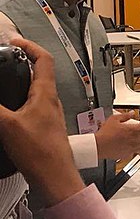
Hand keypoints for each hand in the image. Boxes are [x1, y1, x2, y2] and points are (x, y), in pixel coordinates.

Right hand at [0, 38, 82, 205]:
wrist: (55, 176)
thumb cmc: (40, 152)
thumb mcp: (7, 125)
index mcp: (46, 94)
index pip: (44, 60)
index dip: (30, 46)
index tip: (14, 42)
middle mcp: (51, 101)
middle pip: (40, 73)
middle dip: (23, 62)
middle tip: (7, 59)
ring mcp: (50, 114)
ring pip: (37, 90)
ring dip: (23, 81)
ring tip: (6, 79)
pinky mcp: (45, 127)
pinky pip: (33, 106)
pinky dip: (21, 99)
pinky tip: (9, 109)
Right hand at [95, 112, 139, 160]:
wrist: (98, 146)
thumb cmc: (104, 133)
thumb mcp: (114, 119)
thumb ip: (125, 115)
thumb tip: (131, 113)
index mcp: (133, 130)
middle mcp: (135, 140)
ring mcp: (132, 148)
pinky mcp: (128, 154)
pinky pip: (136, 151)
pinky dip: (137, 147)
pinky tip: (131, 144)